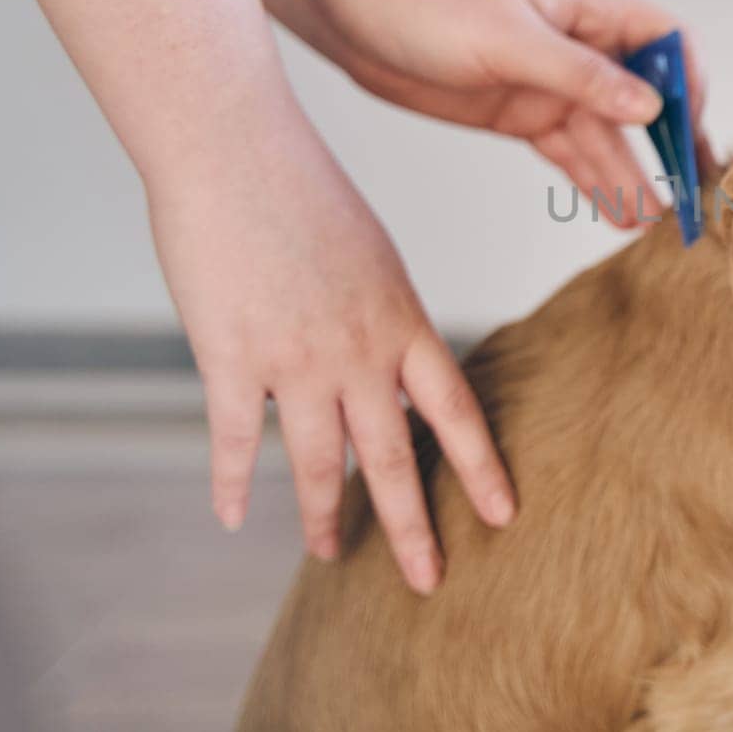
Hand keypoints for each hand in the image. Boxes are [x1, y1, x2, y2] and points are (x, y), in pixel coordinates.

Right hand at [147, 105, 513, 594]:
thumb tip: (389, 357)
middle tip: (430, 582)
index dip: (481, 468)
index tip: (503, 515)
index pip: (456, 411)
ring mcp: (294, 359)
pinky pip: (233, 439)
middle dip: (413, 526)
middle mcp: (358, 351)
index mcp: (402, 322)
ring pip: (318, 461)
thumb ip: (383, 315)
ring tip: (331, 554)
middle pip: (395, 456)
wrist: (239, 148)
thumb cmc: (306, 189)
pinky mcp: (229, 356)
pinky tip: (234, 518)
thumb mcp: (372, 255)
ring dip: (324, 516)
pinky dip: (232, 484)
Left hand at [297, 0, 706, 227]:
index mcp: (588, 8)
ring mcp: (553, 85)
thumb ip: (581, 75)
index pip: (666, 40)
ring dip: (635, 175)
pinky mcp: (524, 116)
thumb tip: (650, 106)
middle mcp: (580, 47)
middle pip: (647, 97)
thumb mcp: (508, 38)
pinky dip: (596, 182)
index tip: (691, 129)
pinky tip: (620, 213)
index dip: (688, 82)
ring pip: (610, 136)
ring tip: (657, 222)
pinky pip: (573, 154)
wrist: (352, 16)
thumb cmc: (426, 3)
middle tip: (693, 192)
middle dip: (673, 142)